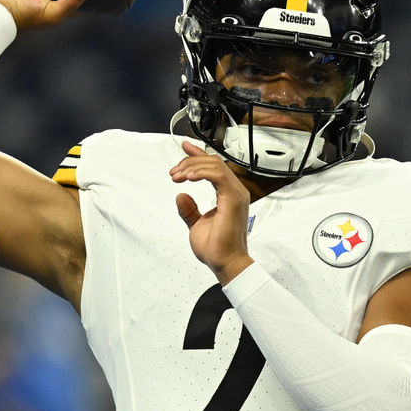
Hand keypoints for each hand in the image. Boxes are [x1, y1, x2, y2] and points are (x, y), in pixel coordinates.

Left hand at [170, 141, 253, 283]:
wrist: (225, 263)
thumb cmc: (217, 249)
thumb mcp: (196, 224)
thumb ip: (189, 210)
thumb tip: (181, 196)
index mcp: (228, 195)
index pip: (214, 167)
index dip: (199, 155)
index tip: (185, 147)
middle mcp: (235, 192)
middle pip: (213, 163)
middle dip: (190, 162)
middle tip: (173, 172)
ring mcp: (236, 194)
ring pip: (215, 166)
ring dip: (192, 167)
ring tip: (177, 176)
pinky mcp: (233, 199)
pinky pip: (218, 175)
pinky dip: (201, 173)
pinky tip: (187, 178)